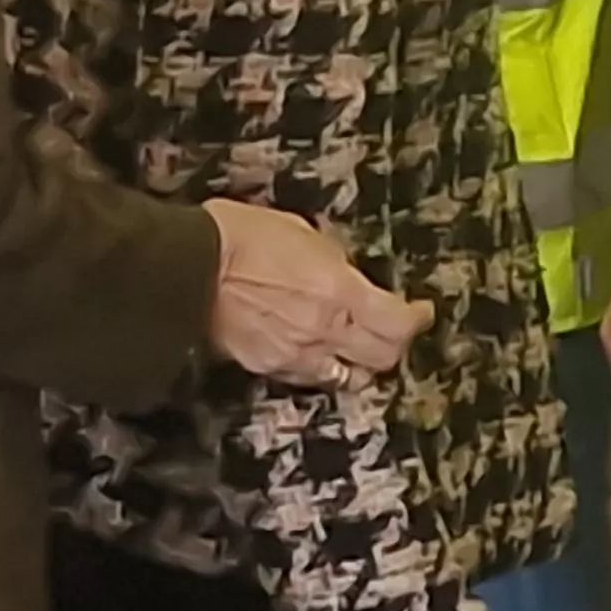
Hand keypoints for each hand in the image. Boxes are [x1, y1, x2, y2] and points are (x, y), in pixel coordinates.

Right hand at [202, 200, 429, 388]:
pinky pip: (311, 376)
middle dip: (395, 345)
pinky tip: (320, 351)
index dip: (416, 320)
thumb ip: (334, 262)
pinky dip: (324, 367)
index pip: (398, 323)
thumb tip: (348, 274)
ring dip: (360, 363)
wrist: (190, 268)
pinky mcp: (269, 367)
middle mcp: (325, 330)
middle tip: (394, 330)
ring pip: (349, 376)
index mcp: (340, 291)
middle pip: (382, 359)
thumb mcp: (304, 233)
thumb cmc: (244, 235)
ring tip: (359, 346)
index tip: (421, 311)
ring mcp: (297, 354)